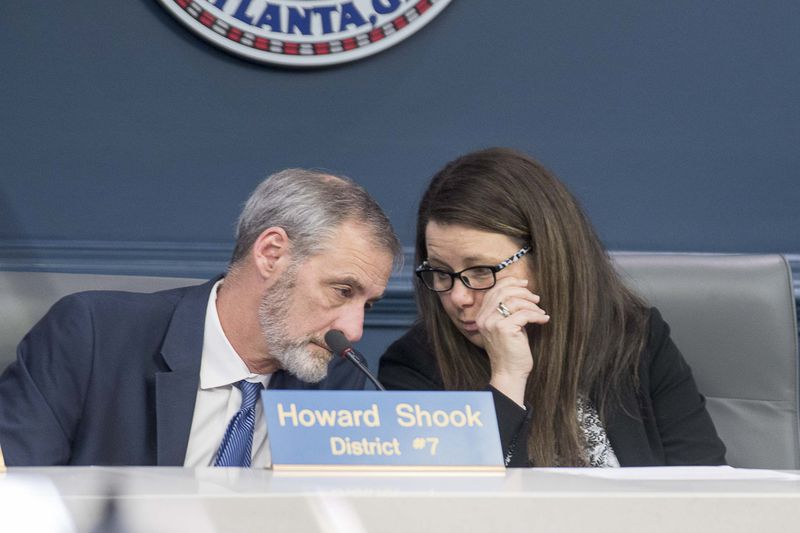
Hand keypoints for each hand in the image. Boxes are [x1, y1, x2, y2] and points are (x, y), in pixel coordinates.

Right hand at [475, 277, 549, 405]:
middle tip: (536, 298)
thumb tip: (523, 290)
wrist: (509, 372)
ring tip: (540, 311)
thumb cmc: (510, 350)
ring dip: (532, 304)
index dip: (510, 282)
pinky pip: (524, 314)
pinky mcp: (504, 329)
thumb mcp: (506, 326)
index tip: (525, 283)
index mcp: (481, 316)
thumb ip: (507, 310)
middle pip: (504, 292)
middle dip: (523, 292)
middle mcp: (484, 318)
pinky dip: (537, 315)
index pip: (494, 290)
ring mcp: (492, 323)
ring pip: (514, 301)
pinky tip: (543, 319)